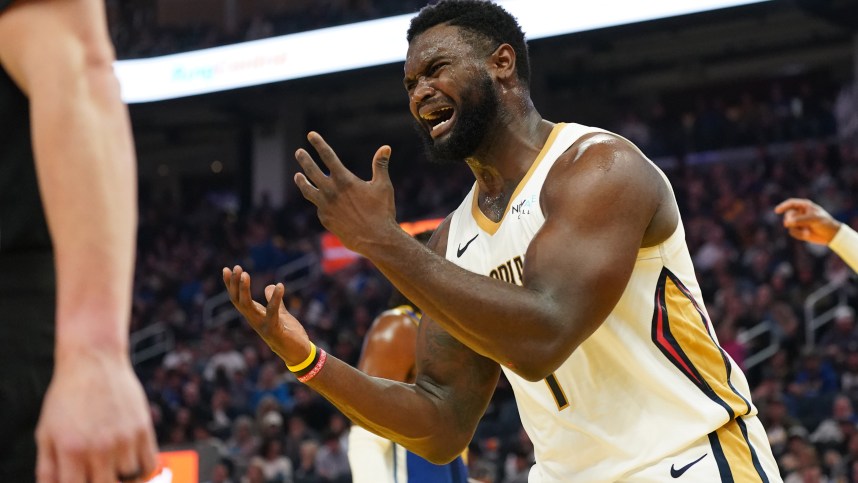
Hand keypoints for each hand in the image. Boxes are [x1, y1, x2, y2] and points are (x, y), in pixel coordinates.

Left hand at [35, 353, 157, 482]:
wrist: (94, 361)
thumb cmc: (67, 397)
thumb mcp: (46, 433)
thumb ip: (48, 469)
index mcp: (71, 450)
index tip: (84, 480)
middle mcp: (100, 447)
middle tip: (98, 475)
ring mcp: (124, 438)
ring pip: (130, 480)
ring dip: (122, 478)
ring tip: (112, 469)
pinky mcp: (143, 429)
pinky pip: (150, 465)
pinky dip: (142, 472)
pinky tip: (131, 465)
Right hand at [222, 266, 311, 365]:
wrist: (299, 354)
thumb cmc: (289, 335)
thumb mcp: (281, 314)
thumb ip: (276, 301)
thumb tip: (270, 286)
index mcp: (255, 316)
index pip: (238, 299)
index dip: (231, 285)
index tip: (227, 269)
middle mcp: (255, 321)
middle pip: (239, 301)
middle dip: (235, 285)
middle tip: (236, 267)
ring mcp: (263, 326)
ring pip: (247, 306)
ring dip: (244, 290)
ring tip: (245, 274)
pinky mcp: (274, 330)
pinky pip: (272, 312)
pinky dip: (275, 299)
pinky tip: (280, 286)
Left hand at [293, 131, 400, 253]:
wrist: (376, 239)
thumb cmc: (382, 211)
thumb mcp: (383, 186)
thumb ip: (380, 165)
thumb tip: (386, 148)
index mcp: (344, 179)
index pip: (328, 156)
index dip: (318, 144)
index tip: (311, 135)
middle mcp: (331, 191)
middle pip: (311, 171)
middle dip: (304, 159)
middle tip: (299, 152)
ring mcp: (325, 206)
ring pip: (308, 190)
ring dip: (301, 181)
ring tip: (298, 176)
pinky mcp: (325, 219)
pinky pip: (318, 207)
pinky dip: (318, 201)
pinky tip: (320, 200)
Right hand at [774, 198, 841, 244]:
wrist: (831, 235)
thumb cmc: (825, 223)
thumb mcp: (814, 219)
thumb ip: (800, 220)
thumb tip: (786, 223)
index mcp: (804, 206)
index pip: (791, 203)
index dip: (783, 206)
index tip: (777, 211)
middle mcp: (800, 213)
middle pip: (788, 215)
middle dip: (790, 221)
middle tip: (791, 225)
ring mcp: (799, 222)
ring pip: (789, 225)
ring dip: (796, 229)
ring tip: (807, 232)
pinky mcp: (798, 230)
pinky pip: (792, 232)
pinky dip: (798, 234)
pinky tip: (807, 235)